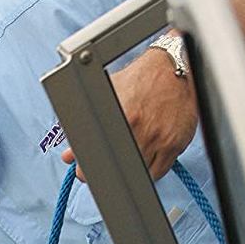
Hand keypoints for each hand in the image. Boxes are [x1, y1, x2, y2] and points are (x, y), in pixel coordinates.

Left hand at [63, 46, 196, 181]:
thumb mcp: (108, 93)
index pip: (98, 157)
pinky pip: (157, 172)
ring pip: (138, 174)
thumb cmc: (141, 79)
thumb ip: (85, 123)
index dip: (88, 170)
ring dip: (128, 171)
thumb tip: (70, 154)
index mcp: (123, 117)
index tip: (85, 171)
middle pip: (118, 169)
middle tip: (103, 164)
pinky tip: (143, 156)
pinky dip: (148, 170)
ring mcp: (159, 140)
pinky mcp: (174, 146)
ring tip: (127, 154)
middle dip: (106, 170)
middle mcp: (142, 130)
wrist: (174, 70)